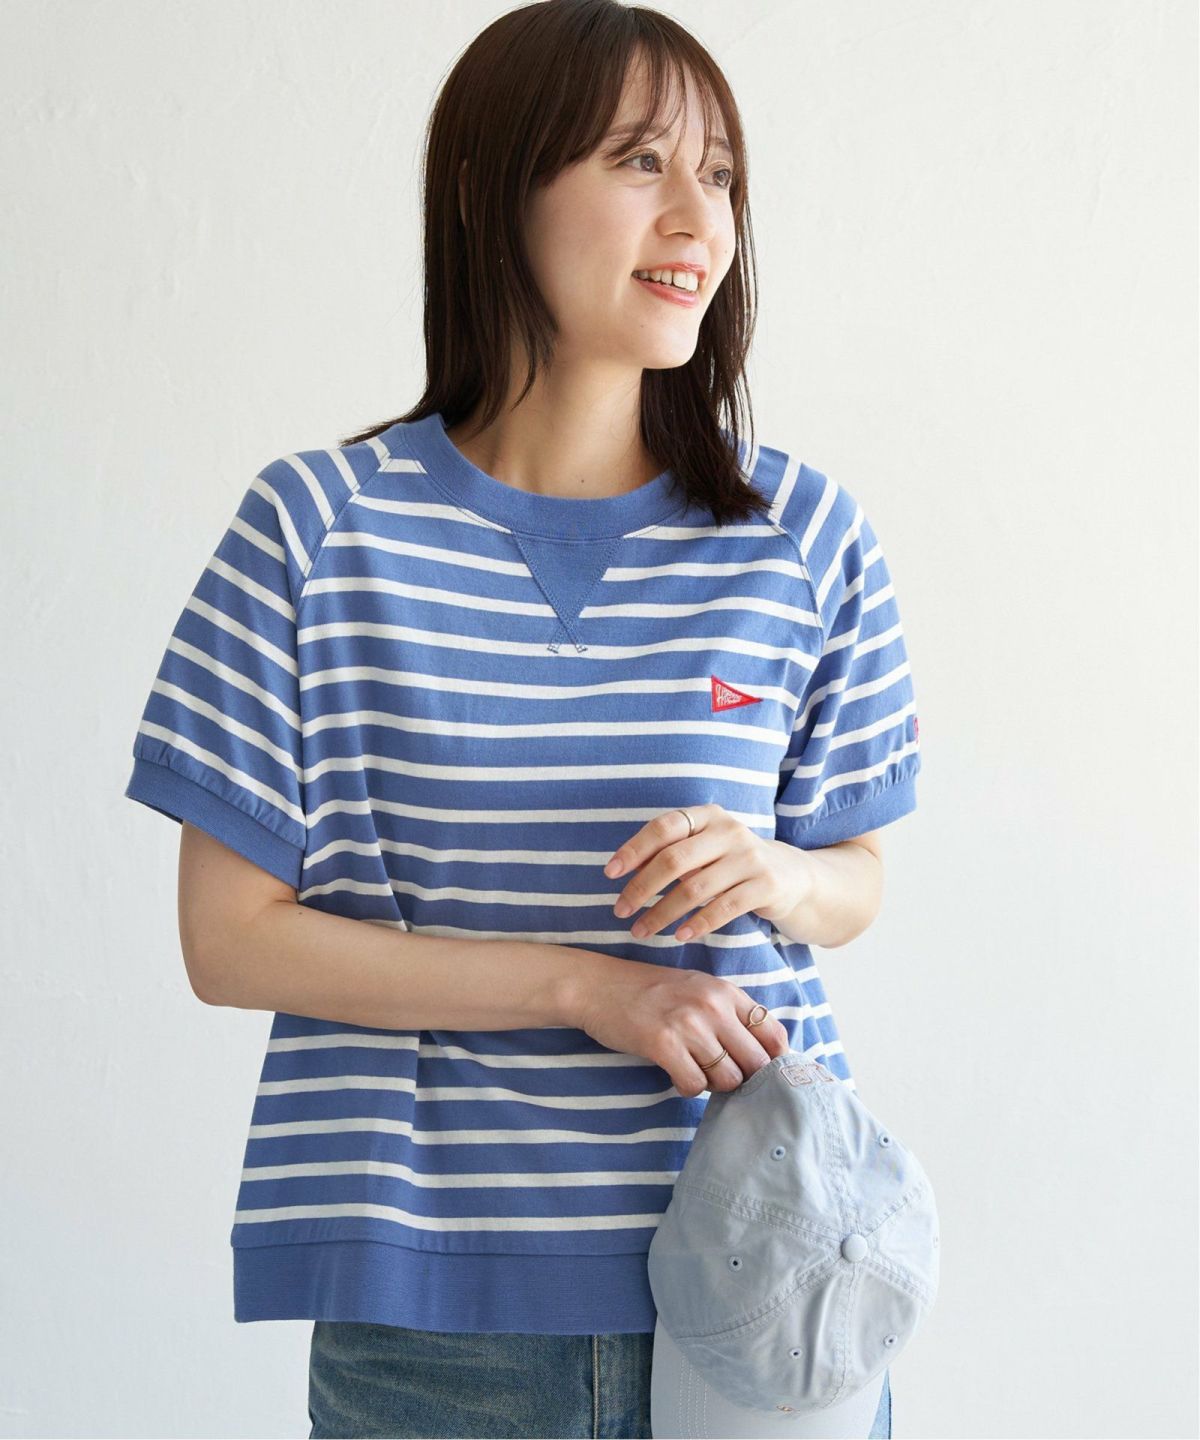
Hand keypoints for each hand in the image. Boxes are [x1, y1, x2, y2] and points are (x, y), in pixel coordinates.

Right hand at [572, 955, 792, 1097]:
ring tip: (697, 1072)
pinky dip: (688, 1087)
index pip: (773, 1034)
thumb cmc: (651, 992)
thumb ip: (729, 1014)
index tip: (759, 1071)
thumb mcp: (698, 989)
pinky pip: (695, 1085)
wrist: (599, 986)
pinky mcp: (663, 1044)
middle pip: (756, 1063)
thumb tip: (764, 1055)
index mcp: (725, 991)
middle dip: (744, 1078)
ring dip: (715, 1085)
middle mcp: (712, 1005)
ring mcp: (688, 1025)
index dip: (773, 1060)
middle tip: (723, 1076)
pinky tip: (677, 1075)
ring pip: (729, 1079)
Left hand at [605, 803, 811, 942]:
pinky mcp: (766, 885)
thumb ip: (672, 854)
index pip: (664, 827)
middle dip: (641, 887)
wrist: (794, 877)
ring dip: (662, 913)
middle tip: (620, 911)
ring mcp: (750, 857)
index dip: (634, 849)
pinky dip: (698, 924)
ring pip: (695, 887)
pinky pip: (724, 907)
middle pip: (674, 859)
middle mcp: (730, 830)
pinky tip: (680, 936)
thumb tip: (624, 870)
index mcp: (709, 816)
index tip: (610, 874)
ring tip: (642, 930)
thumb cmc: (734, 865)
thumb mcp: (706, 850)